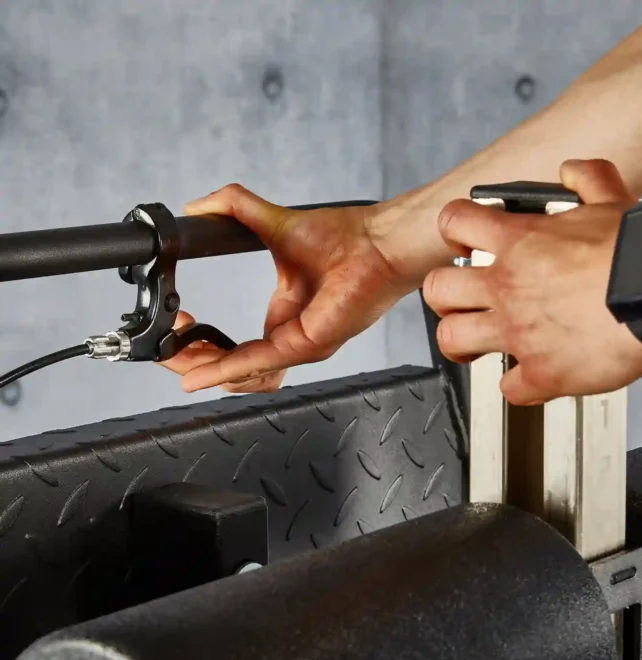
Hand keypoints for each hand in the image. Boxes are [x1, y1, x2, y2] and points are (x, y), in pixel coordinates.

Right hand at [161, 186, 413, 392]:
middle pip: (232, 370)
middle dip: (192, 363)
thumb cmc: (346, 238)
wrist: (380, 241)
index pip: (235, 349)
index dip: (200, 344)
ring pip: (240, 376)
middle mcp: (290, 339)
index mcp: (284, 319)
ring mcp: (299, 346)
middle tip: (166, 350)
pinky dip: (223, 369)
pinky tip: (197, 372)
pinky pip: (256, 364)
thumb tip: (197, 205)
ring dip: (202, 368)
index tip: (177, 326)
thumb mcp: (275, 225)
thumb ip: (234, 210)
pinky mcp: (306, 344)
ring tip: (175, 354)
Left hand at [423, 159, 641, 404]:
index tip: (465, 242)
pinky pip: (509, 389)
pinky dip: (519, 386)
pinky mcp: (542, 373)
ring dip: (462, 342)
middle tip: (463, 301)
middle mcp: (508, 288)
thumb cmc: (640, 251)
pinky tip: (533, 377)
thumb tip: (573, 170)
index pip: (454, 222)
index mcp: (519, 243)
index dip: (454, 231)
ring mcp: (518, 333)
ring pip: (452, 340)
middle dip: (445, 296)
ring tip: (477, 344)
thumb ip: (587, 180)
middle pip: (438, 290)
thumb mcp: (612, 199)